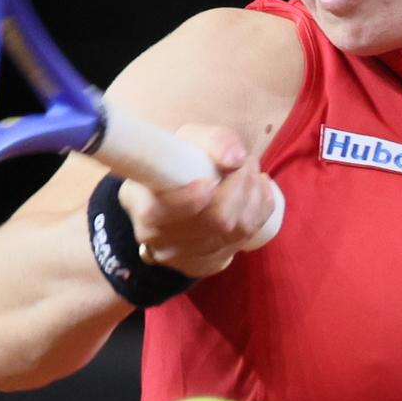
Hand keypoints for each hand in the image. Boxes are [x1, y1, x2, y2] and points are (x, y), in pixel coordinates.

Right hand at [117, 125, 275, 278]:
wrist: (182, 194)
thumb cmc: (181, 162)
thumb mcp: (188, 140)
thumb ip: (212, 141)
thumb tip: (235, 159)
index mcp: (140, 202)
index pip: (157, 213)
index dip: (188, 200)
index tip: (209, 181)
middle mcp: (158, 236)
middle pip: (215, 220)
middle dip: (240, 184)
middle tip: (245, 160)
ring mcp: (187, 253)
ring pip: (237, 228)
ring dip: (253, 192)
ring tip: (249, 169)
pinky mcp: (211, 259)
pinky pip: (250, 233)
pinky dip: (261, 205)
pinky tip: (256, 187)